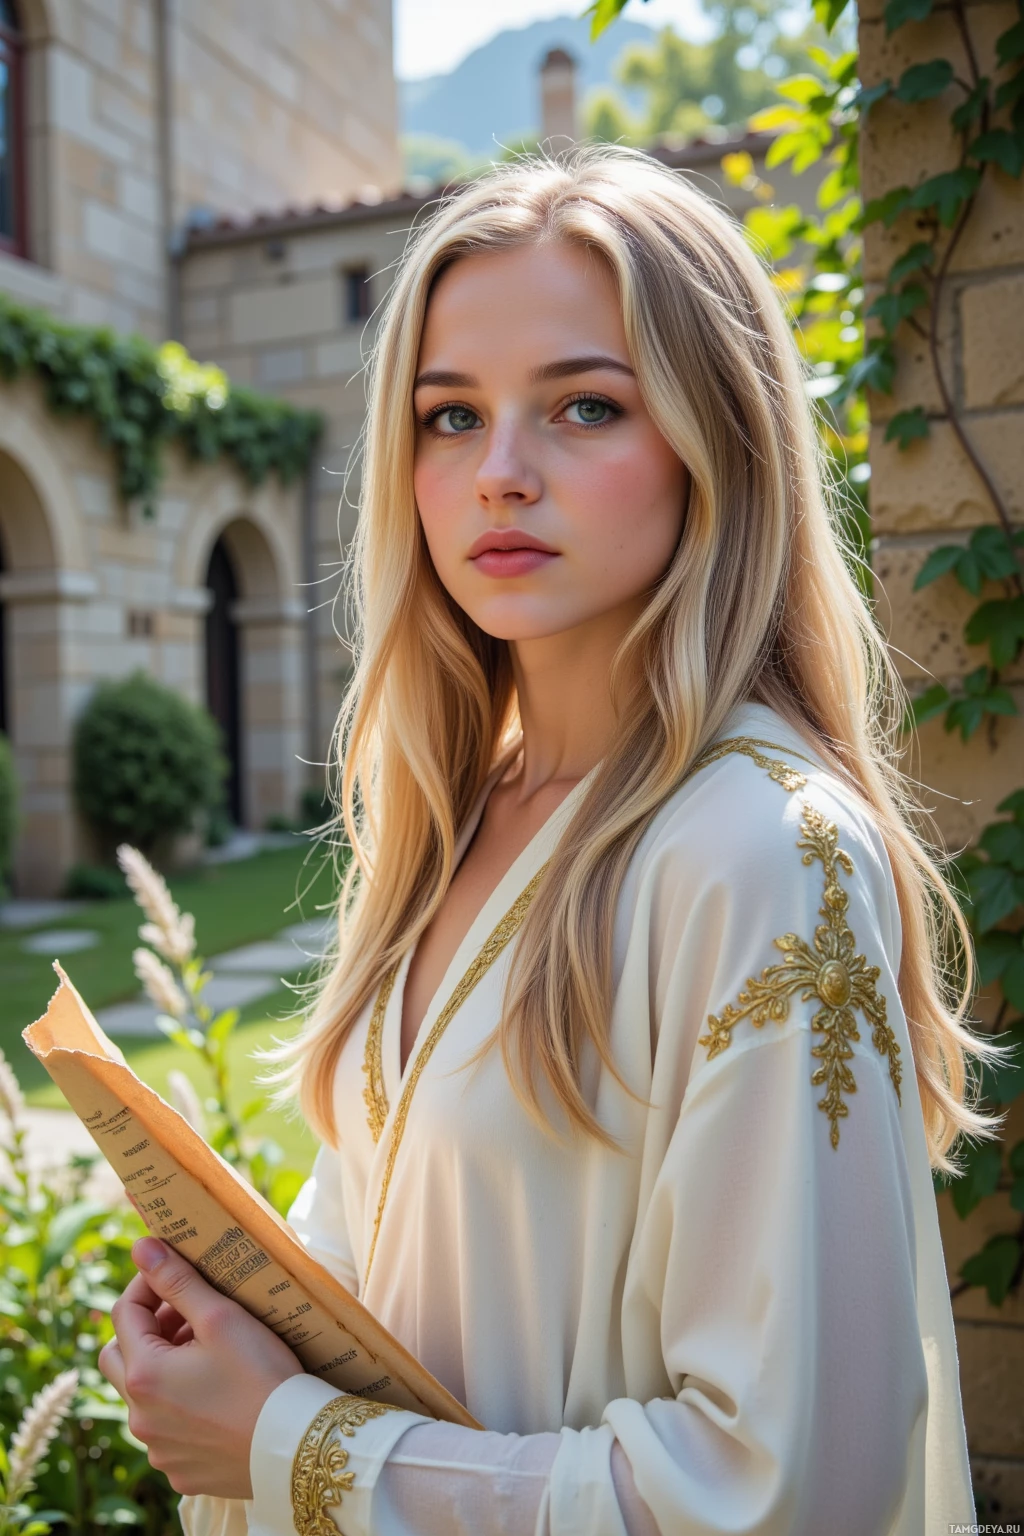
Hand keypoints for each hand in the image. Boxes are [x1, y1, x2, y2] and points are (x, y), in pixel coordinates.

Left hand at [99, 1236, 303, 1498]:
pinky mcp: (180, 1471)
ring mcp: (158, 1449)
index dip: (148, 1283)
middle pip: (119, 1357)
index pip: (124, 1313)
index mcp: (144, 1375)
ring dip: (162, 1367)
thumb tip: (142, 1246)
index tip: (175, 1269)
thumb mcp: (221, 1318)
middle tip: (186, 1314)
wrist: (295, 1447)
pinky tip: (216, 1394)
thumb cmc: (261, 1376)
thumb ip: (177, 1280)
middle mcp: (140, 1418)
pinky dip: (179, 1405)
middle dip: (147, 1328)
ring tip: (206, 1351)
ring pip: (141, 1396)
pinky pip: (166, 1429)